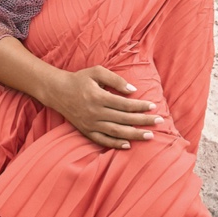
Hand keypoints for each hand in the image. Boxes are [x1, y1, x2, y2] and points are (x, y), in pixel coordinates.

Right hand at [47, 66, 162, 148]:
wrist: (58, 91)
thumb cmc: (80, 79)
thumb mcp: (96, 72)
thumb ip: (115, 79)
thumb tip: (133, 90)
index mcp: (98, 97)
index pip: (124, 104)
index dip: (140, 106)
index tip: (154, 106)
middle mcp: (94, 112)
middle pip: (124, 119)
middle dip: (143, 121)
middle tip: (159, 121)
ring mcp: (90, 124)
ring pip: (116, 132)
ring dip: (134, 134)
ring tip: (150, 135)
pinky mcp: (86, 131)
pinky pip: (102, 140)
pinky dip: (115, 144)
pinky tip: (128, 145)